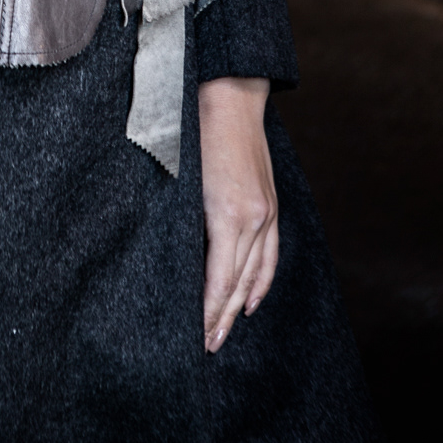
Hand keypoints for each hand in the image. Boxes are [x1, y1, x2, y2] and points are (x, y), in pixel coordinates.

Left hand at [198, 76, 277, 352]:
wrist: (230, 95)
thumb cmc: (192, 130)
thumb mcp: (180, 178)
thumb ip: (182, 222)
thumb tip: (172, 261)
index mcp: (227, 213)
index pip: (219, 280)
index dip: (208, 313)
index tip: (196, 338)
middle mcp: (253, 218)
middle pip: (239, 284)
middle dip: (222, 319)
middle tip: (206, 347)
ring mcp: (266, 212)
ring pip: (257, 274)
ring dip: (240, 307)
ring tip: (223, 333)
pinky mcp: (270, 205)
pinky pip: (270, 254)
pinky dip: (262, 282)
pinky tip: (251, 300)